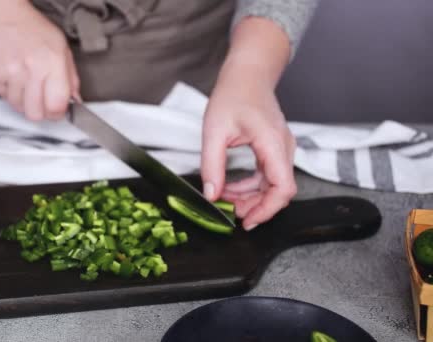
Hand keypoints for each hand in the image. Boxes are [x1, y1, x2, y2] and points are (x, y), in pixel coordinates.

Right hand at [0, 5, 79, 119]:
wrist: (3, 17)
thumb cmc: (34, 31)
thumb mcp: (62, 48)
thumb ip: (71, 78)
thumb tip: (75, 102)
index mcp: (52, 62)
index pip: (56, 105)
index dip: (58, 113)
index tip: (57, 111)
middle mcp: (31, 68)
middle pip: (35, 113)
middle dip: (41, 111)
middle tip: (42, 100)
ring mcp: (10, 72)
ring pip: (19, 108)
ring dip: (24, 101)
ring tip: (26, 83)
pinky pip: (4, 98)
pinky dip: (10, 93)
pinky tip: (14, 77)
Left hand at [200, 66, 296, 230]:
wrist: (247, 74)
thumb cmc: (234, 94)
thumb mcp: (214, 131)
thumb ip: (212, 165)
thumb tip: (211, 195)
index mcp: (273, 143)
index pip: (283, 188)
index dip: (267, 210)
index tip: (247, 221)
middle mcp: (283, 148)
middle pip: (279, 191)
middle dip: (255, 207)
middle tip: (229, 213)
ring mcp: (281, 149)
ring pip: (273, 186)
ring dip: (251, 198)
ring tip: (226, 201)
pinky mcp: (275, 150)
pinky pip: (267, 176)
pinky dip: (251, 186)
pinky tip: (231, 189)